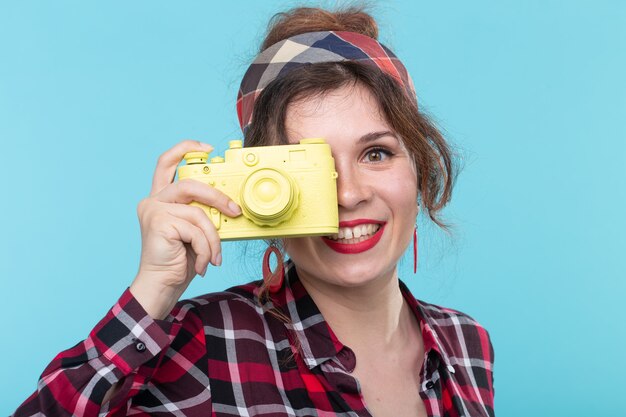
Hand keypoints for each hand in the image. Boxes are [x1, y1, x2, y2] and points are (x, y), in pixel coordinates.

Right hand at [129, 140, 241, 318]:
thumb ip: (202, 212)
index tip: (207, 149)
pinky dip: (206, 249)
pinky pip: (196, 230)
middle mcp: (153, 200)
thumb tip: (229, 204)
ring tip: (213, 256)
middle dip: (218, 197)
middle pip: (190, 184)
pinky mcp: (159, 223)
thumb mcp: (196, 230)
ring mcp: (154, 210)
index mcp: (161, 198)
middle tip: (234, 211)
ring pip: (198, 212)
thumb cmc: (181, 260)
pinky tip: (202, 263)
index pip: (167, 162)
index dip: (186, 149)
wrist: (163, 286)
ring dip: (213, 238)